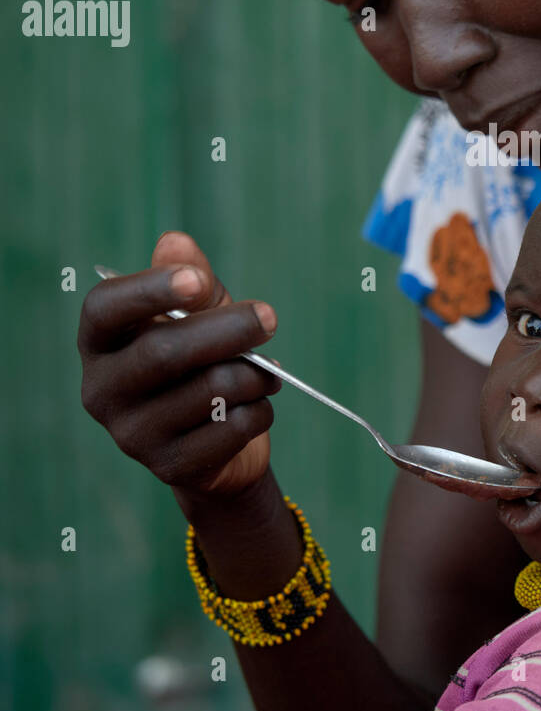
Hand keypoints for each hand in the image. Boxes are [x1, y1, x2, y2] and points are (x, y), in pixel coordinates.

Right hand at [78, 231, 281, 501]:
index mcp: (100, 341)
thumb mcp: (201, 310)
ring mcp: (132, 434)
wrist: (219, 440)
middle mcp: (102, 389)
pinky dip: (260, 410)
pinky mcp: (169, 467)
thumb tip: (177, 243)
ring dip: (255, 375)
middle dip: (228, 330)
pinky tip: (257, 405)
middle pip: (164, 353)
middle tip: (270, 318)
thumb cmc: (203, 358)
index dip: (150, 291)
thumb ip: (191, 276)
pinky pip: (232, 428)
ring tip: (267, 371)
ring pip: (210, 390)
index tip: (199, 281)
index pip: (105, 309)